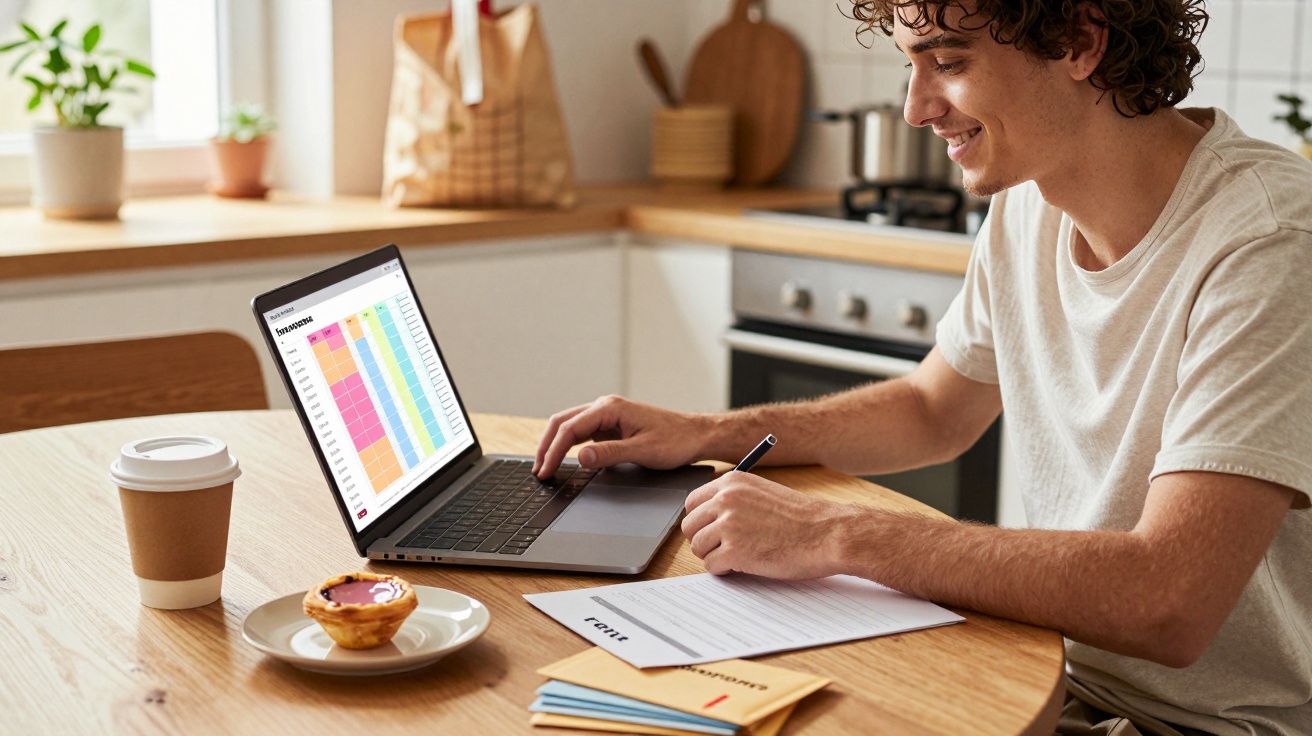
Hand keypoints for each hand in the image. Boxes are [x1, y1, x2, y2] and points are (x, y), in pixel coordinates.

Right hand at [533, 395, 707, 478]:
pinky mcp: (611, 426)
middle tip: (538, 470)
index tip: (545, 471)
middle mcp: (605, 407)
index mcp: (610, 408)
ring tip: (544, 466)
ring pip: (570, 426)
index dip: (553, 451)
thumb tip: (580, 457)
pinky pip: (582, 433)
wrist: (695, 436)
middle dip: (546, 446)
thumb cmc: (675, 440)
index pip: (570, 428)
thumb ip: (609, 453)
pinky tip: (563, 459)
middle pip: (563, 422)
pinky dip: (568, 446)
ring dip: (555, 445)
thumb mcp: (642, 451)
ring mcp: (607, 416)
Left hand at [681, 471, 854, 578]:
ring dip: (714, 556)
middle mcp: (726, 500)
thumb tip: (709, 516)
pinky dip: (724, 570)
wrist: (827, 534)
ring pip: (697, 547)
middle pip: (689, 525)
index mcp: (732, 482)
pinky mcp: (734, 552)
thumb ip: (736, 500)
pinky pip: (711, 566)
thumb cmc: (803, 518)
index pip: (693, 502)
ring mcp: (728, 526)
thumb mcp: (764, 494)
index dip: (701, 520)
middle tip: (723, 547)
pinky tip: (743, 566)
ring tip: (738, 556)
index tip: (712, 530)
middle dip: (703, 539)